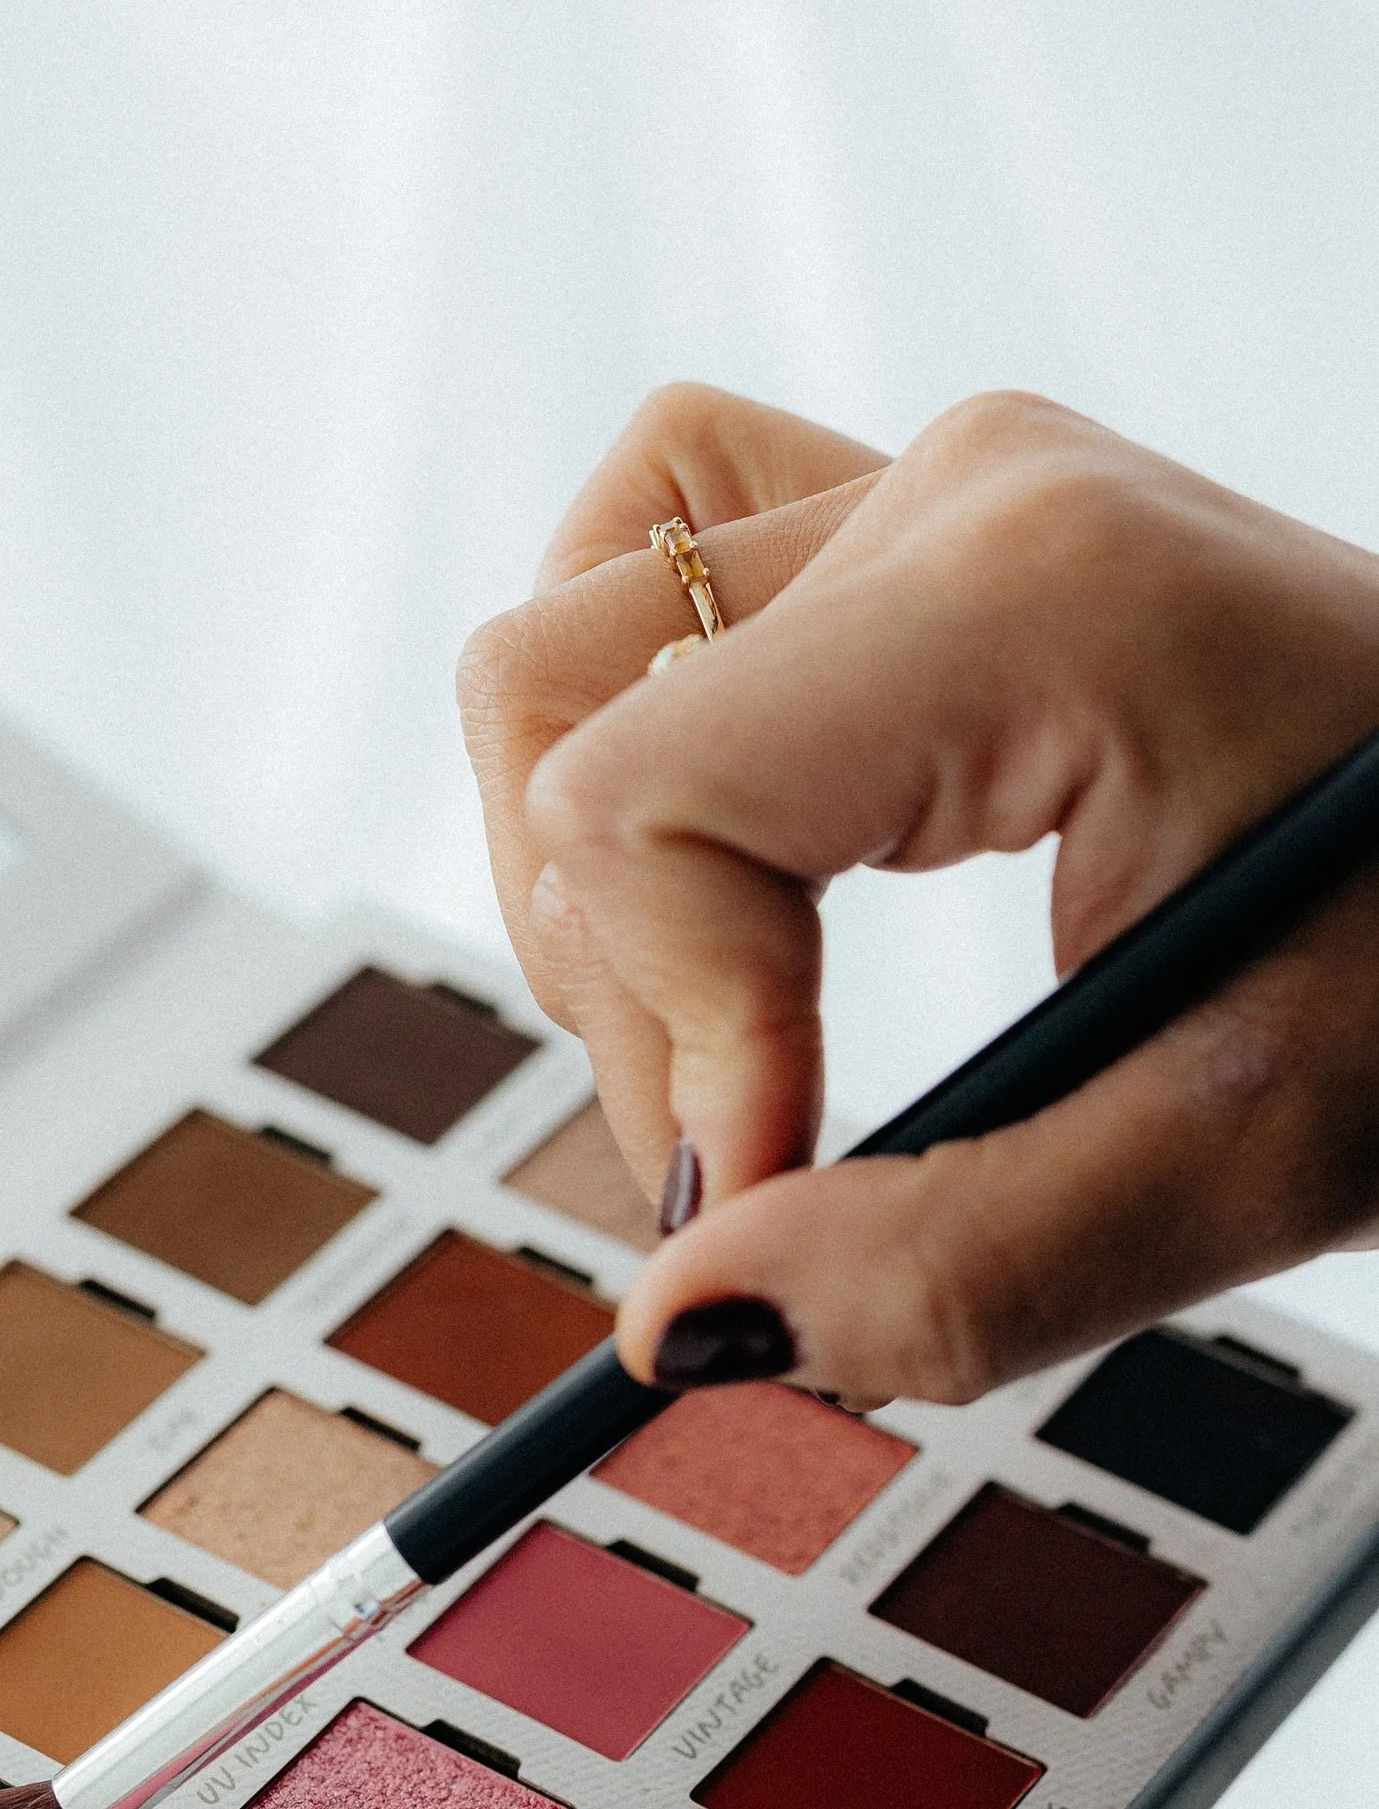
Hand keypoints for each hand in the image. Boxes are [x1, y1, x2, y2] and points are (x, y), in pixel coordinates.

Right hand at [459, 383, 1378, 1400]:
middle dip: (622, 988)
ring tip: (748, 1037)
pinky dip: (632, 749)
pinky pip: (650, 574)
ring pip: (564, 648)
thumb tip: (678, 1320)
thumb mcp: (1248, 1156)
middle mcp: (959, 490)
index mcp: (1043, 593)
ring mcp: (929, 488)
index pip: (643, 797)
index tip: (777, 1192)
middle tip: (771, 1155)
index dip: (670, 1037)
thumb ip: (957, 1265)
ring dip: (598, 882)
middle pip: (561, 721)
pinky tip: (731, 885)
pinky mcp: (916, 532)